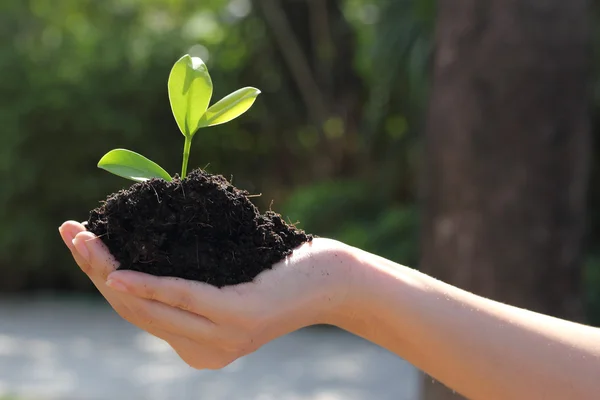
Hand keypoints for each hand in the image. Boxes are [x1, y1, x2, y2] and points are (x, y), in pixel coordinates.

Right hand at [59, 221, 352, 369]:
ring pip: (150, 307)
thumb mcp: (228, 280)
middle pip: (135, 310)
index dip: (102, 279)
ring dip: (110, 272)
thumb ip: (192, 283)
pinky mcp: (238, 319)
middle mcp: (203, 351)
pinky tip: (119, 272)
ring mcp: (220, 339)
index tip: (81, 243)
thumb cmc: (282, 270)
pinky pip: (183, 299)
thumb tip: (149, 248)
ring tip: (84, 242)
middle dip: (96, 270)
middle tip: (70, 233)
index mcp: (196, 344)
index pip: (138, 313)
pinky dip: (149, 285)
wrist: (336, 281)